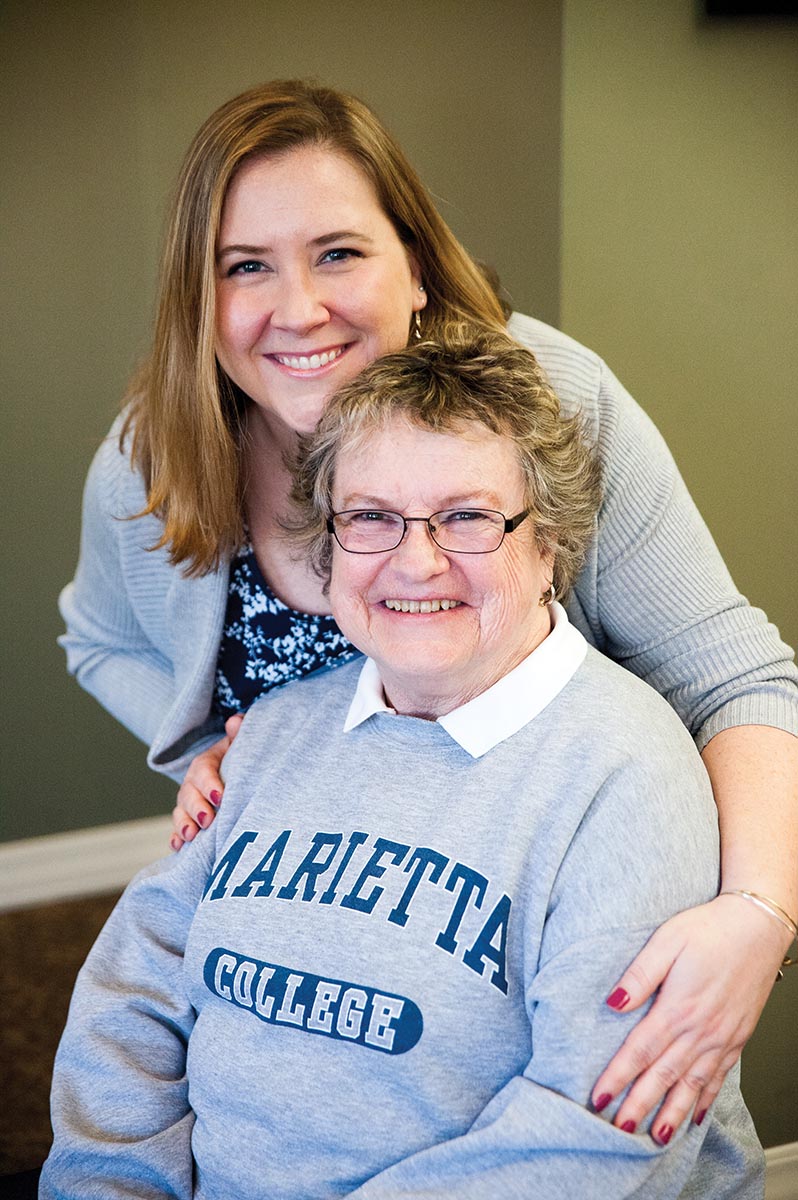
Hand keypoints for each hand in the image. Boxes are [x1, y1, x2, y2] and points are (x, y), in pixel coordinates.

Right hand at [169, 714, 243, 849]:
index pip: (203, 770)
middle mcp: (193, 783)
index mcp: (206, 763)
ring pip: (180, 813)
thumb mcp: (241, 745)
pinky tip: (178, 848)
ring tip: (191, 837)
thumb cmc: (240, 759)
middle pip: (188, 794)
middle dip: (196, 808)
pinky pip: (178, 830)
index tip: (221, 797)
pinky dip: (176, 839)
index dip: (209, 784)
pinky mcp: (189, 820)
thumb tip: (235, 721)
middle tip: (208, 821)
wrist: (237, 772)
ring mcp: (189, 803)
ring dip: (183, 825)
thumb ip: (239, 733)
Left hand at [591, 893, 790, 1141]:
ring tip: (656, 1137)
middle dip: (640, 1105)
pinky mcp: (737, 1037)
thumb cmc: (710, 929)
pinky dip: (706, 1099)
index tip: (598, 1098)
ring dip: (673, 1112)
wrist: (757, 927)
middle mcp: (701, 1030)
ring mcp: (722, 1037)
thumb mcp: (666, 941)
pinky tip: (697, 1116)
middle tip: (619, 1131)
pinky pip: (719, 1077)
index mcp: (678, 1007)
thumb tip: (613, 1002)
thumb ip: (639, 975)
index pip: (640, 1051)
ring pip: (693, 1085)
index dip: (618, 1077)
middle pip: (664, 1076)